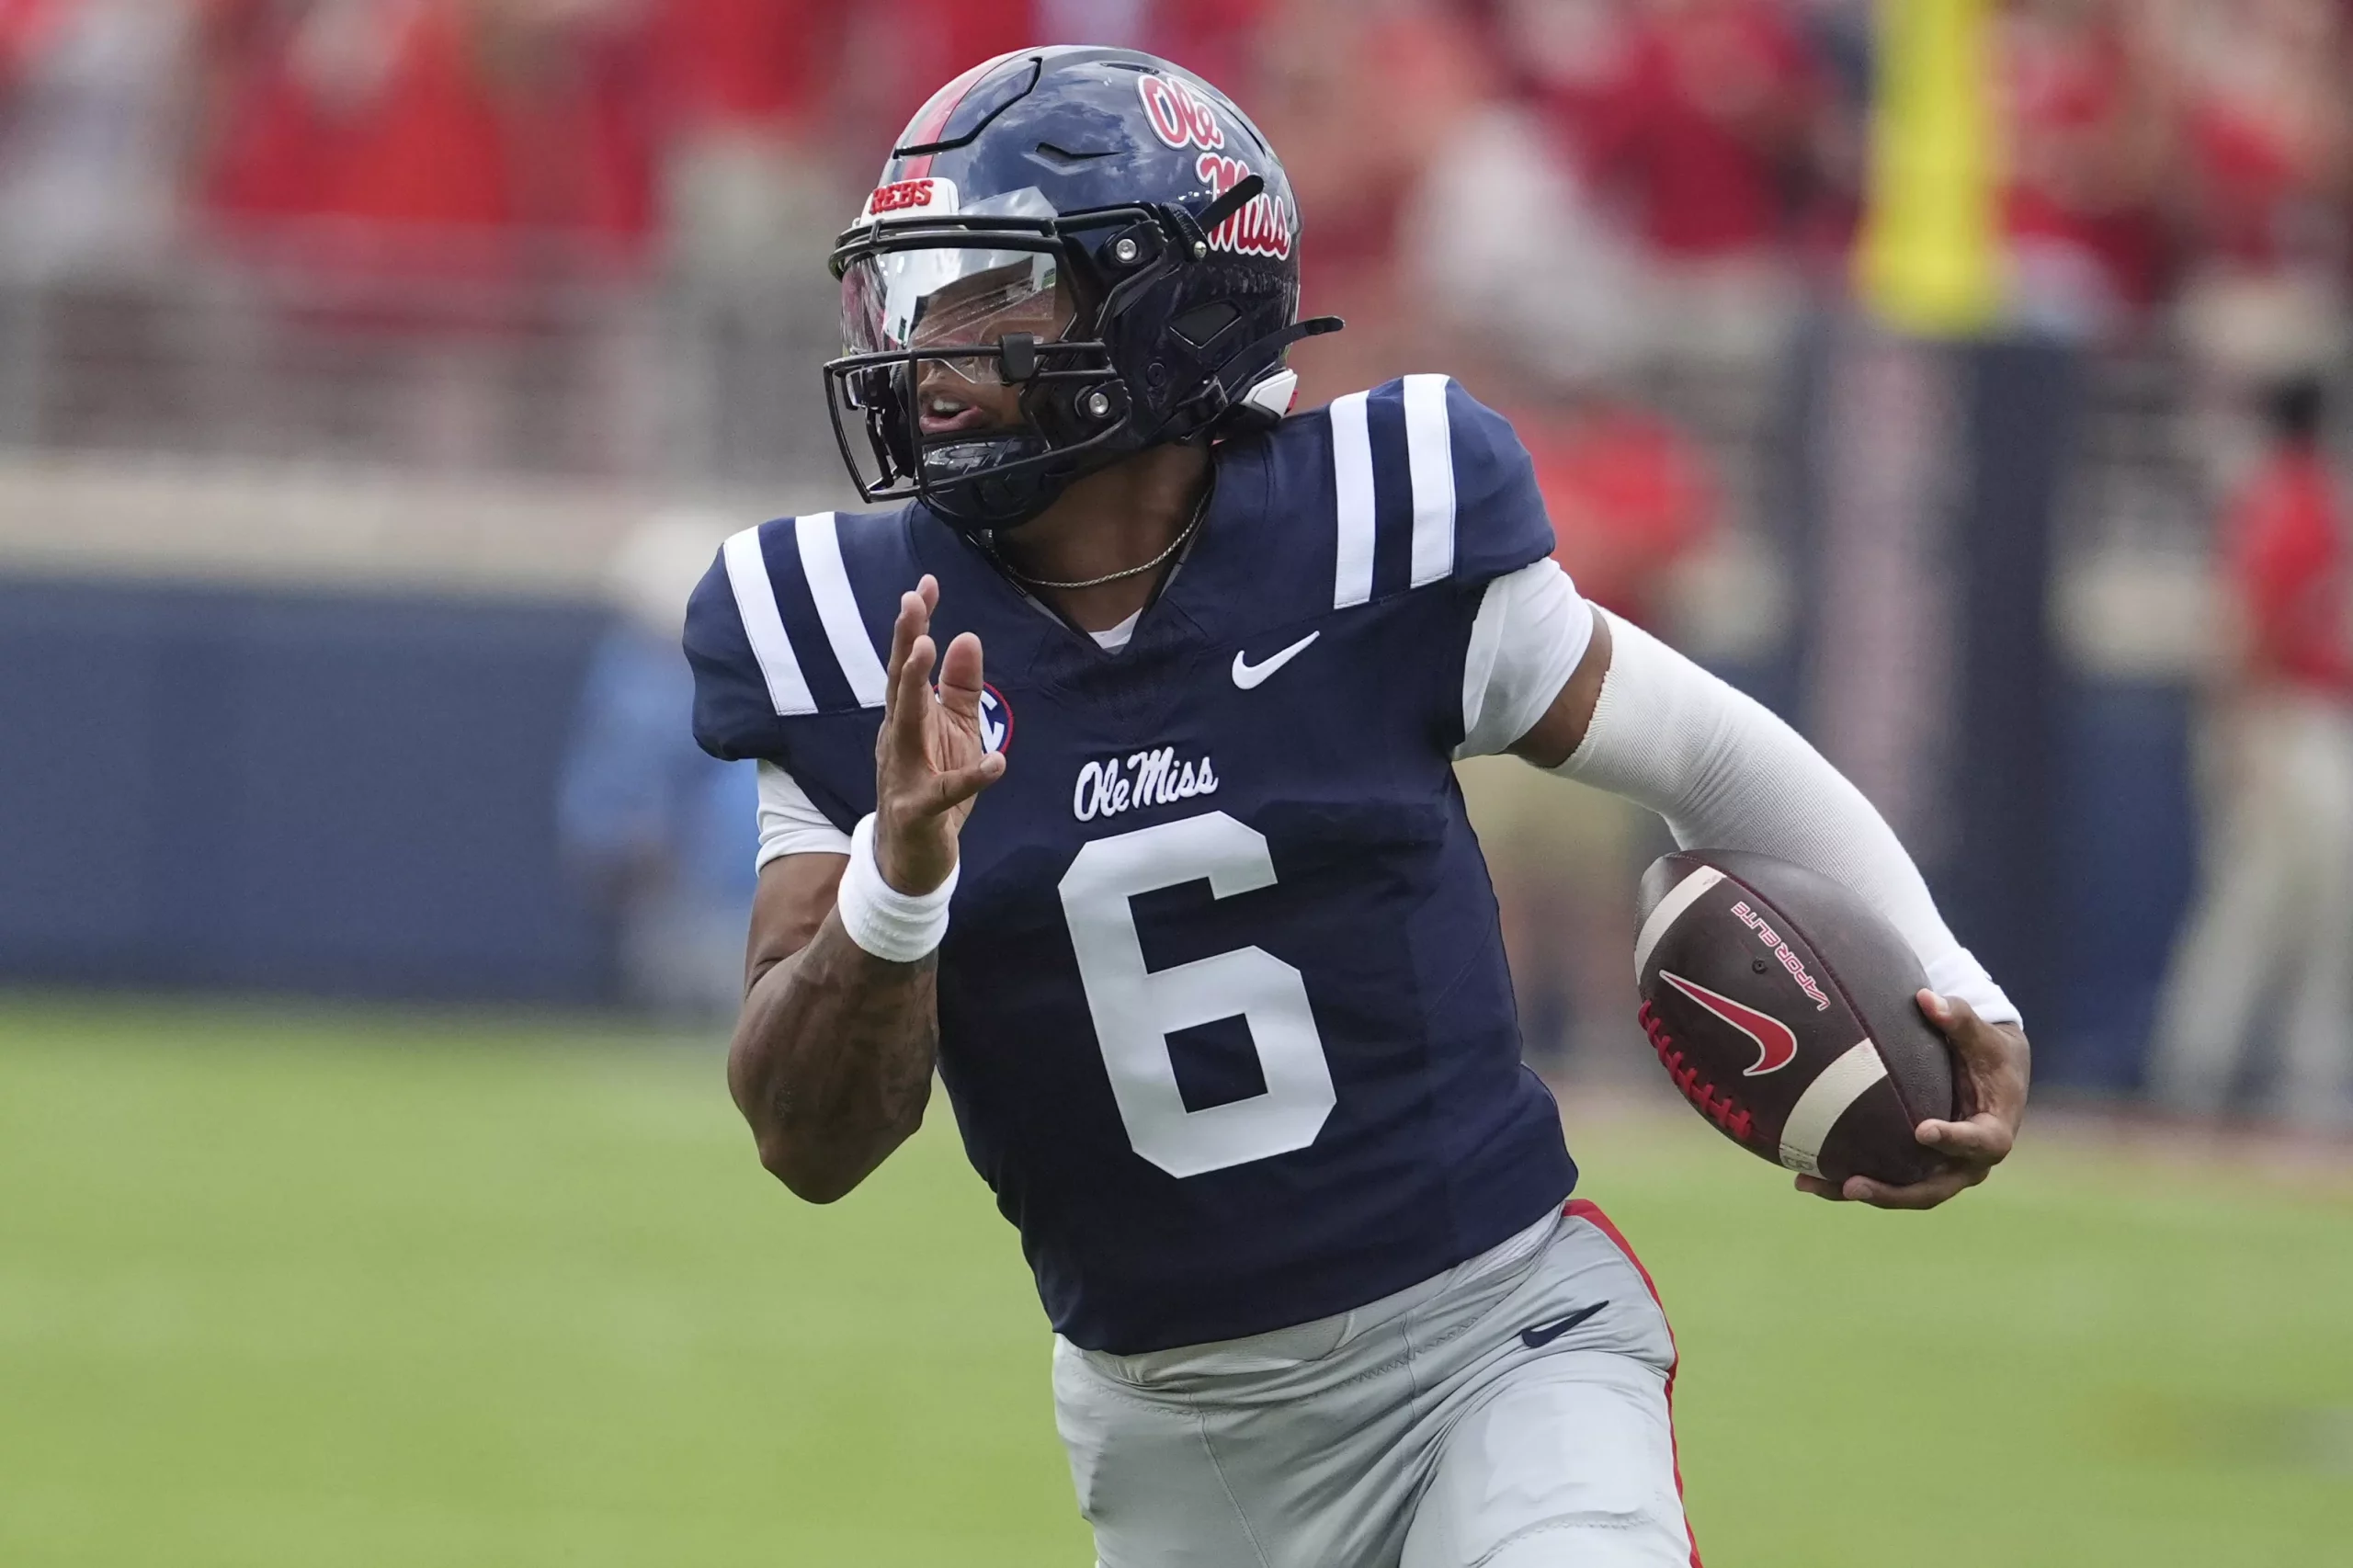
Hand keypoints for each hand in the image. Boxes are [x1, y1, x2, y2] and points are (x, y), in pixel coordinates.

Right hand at [873, 575, 1004, 894]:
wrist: (912, 858)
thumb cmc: (932, 786)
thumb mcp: (954, 731)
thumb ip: (959, 688)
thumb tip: (965, 636)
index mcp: (908, 715)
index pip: (910, 662)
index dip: (917, 624)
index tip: (926, 583)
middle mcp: (898, 737)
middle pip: (898, 683)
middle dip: (906, 641)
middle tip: (912, 601)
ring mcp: (902, 773)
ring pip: (905, 724)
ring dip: (914, 686)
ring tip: (930, 649)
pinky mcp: (918, 810)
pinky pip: (945, 791)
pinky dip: (970, 777)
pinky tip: (996, 762)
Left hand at [1795, 990, 2030, 1209]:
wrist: (1992, 1074)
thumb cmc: (1987, 1051)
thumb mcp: (1981, 1035)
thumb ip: (1958, 1018)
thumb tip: (1926, 998)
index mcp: (1993, 1132)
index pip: (1977, 1142)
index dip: (1952, 1139)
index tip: (1922, 1131)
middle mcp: (1968, 1162)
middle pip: (1933, 1188)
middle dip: (1893, 1192)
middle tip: (1853, 1185)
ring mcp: (1941, 1170)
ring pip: (1902, 1192)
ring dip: (1857, 1192)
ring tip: (1810, 1184)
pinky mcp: (1916, 1169)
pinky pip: (1885, 1181)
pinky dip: (1846, 1182)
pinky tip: (1805, 1176)